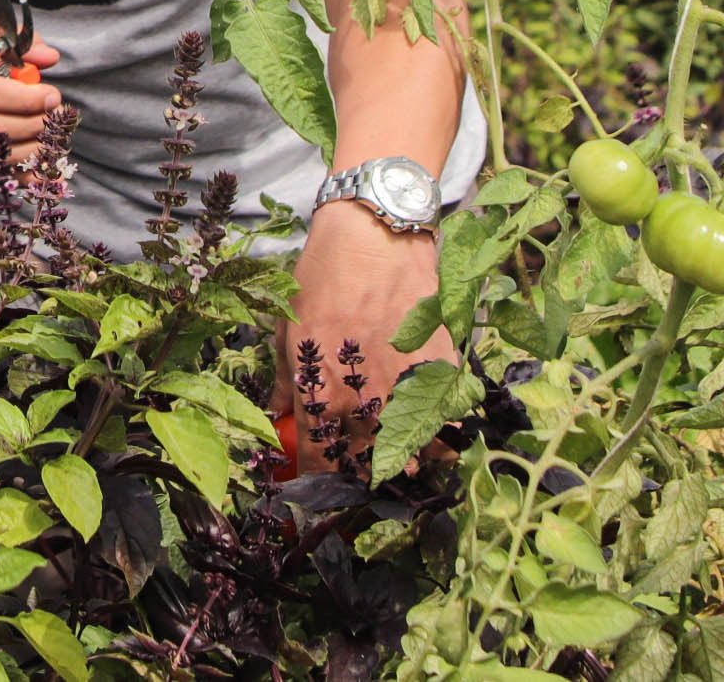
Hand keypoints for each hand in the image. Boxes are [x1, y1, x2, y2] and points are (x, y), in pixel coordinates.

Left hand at [272, 199, 451, 472]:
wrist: (377, 235)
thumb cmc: (324, 273)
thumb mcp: (288, 323)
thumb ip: (284, 375)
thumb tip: (276, 411)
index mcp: (318, 387)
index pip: (316, 459)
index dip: (315, 481)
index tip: (314, 488)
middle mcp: (362, 397)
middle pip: (364, 467)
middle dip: (359, 476)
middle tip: (356, 473)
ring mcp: (405, 388)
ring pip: (412, 456)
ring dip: (403, 464)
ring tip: (396, 461)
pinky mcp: (442, 374)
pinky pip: (447, 427)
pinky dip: (440, 440)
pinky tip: (431, 440)